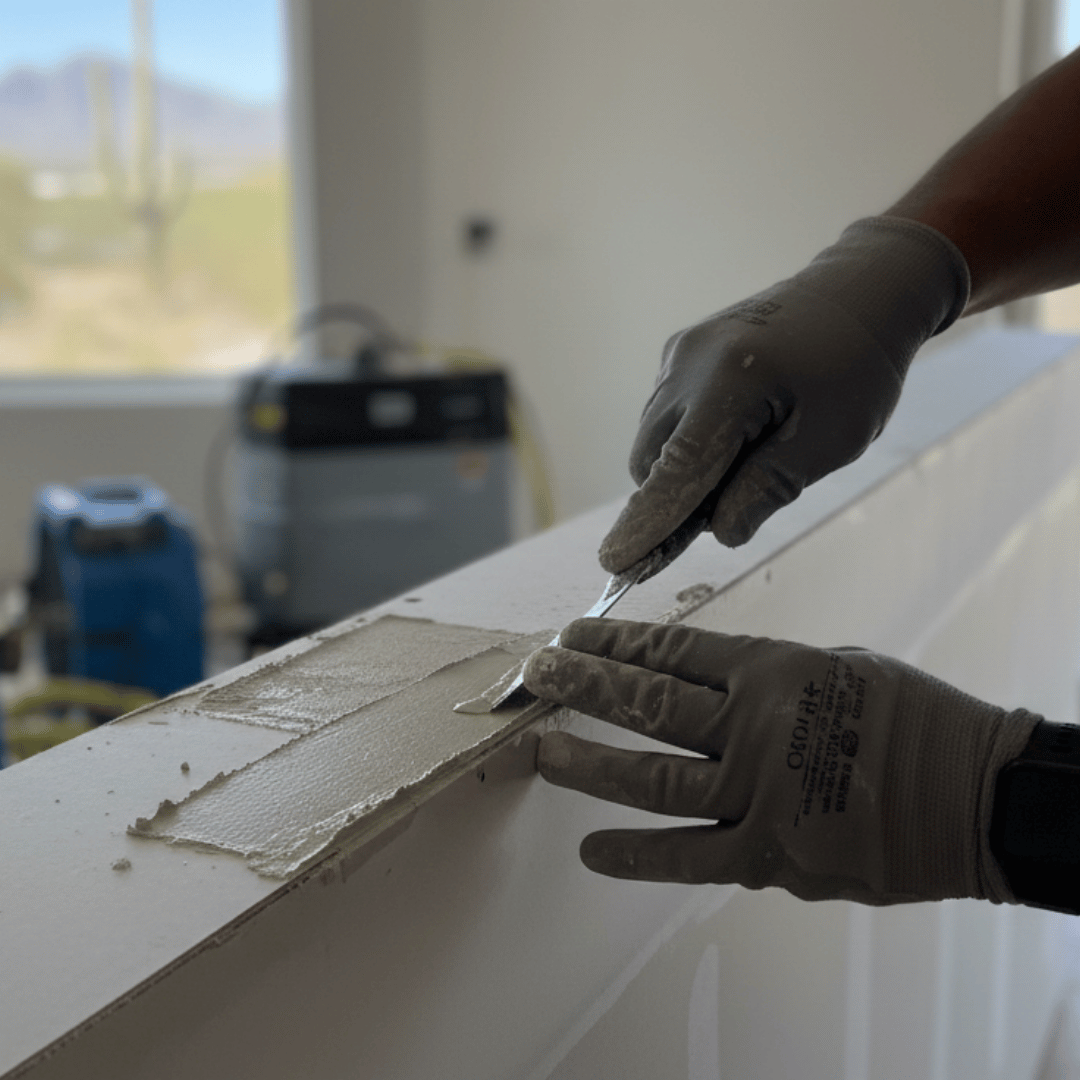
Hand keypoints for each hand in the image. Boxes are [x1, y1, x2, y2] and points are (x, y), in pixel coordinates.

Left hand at [523, 618, 1037, 905]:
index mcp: (774, 671)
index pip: (674, 651)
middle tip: (538, 675)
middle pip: (648, 703)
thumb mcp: (839, 666)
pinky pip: (687, 856)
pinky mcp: (769, 856)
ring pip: (652, 778)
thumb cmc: (914, 720)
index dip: (616, 642)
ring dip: (589, 764)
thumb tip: (708, 687)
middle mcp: (754, 728)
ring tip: (541, 752)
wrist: (977, 798)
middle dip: (584, 685)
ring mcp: (757, 795)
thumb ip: (768, 678)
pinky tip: (593, 851)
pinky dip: (636, 855)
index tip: (574, 635)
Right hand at [599, 217, 969, 572]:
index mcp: (731, 382)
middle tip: (730, 511)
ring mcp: (679, 355)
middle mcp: (689, 364)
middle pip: (652, 461)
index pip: (677, 470)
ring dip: (682, 470)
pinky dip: (687, 440)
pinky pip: (666, 415)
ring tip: (749, 459)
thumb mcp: (830, 440)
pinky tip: (739, 432)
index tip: (617, 563)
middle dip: (675, 498)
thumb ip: (768, 488)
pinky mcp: (681, 352)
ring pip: (654, 440)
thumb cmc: (857, 367)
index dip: (648, 523)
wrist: (859, 292)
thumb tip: (719, 532)